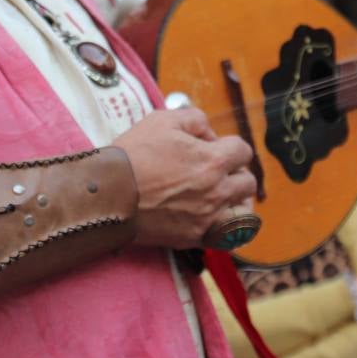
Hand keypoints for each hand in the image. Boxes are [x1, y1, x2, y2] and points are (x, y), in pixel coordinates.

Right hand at [112, 108, 255, 248]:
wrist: (108, 194)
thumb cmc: (134, 155)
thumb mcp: (162, 120)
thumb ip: (194, 119)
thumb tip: (208, 133)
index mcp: (212, 160)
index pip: (243, 151)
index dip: (229, 146)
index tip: (212, 147)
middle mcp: (216, 190)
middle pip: (248, 183)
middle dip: (236, 173)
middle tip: (218, 171)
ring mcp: (206, 217)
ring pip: (243, 213)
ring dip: (236, 201)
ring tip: (222, 196)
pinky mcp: (193, 237)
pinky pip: (223, 236)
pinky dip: (222, 226)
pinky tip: (210, 218)